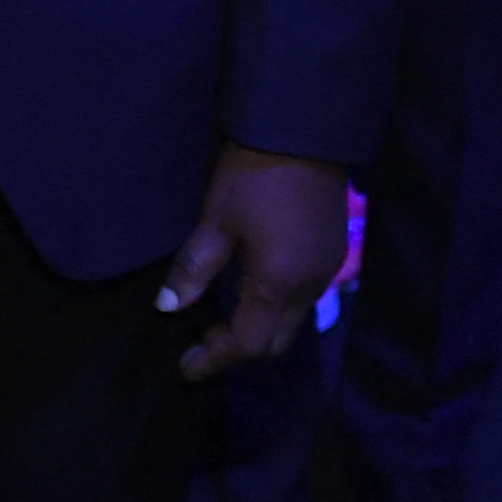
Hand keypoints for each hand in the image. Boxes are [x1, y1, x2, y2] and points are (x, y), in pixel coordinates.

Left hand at [154, 145, 351, 382]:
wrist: (305, 132)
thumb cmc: (254, 174)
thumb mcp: (216, 219)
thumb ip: (194, 268)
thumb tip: (169, 307)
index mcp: (277, 283)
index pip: (248, 344)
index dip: (216, 360)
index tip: (187, 368)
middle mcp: (309, 287)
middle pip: (276, 342)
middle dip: (238, 351)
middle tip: (201, 345)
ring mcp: (327, 271)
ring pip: (292, 323)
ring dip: (258, 330)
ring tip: (220, 321)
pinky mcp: (333, 255)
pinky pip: (304, 300)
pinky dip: (275, 310)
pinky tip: (251, 294)